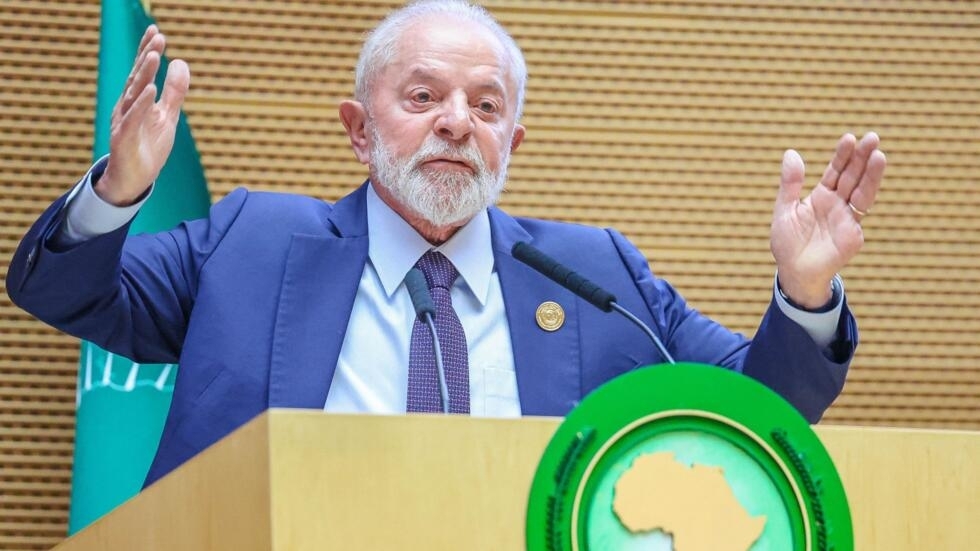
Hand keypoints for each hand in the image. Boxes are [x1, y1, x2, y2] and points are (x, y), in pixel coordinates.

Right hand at [96, 25, 189, 205]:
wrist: (135, 180)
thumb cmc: (148, 146)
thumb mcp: (167, 116)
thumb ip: (175, 92)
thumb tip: (181, 62)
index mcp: (137, 100)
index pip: (142, 72)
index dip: (147, 51)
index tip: (156, 31)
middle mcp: (127, 107)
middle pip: (137, 78)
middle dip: (146, 56)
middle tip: (157, 37)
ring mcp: (124, 122)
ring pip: (133, 94)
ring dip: (143, 75)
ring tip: (153, 55)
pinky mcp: (125, 138)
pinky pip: (133, 119)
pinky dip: (141, 104)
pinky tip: (150, 90)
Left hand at [770, 132, 885, 307]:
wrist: (793, 272)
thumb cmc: (787, 243)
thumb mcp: (784, 209)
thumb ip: (790, 184)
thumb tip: (791, 153)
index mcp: (821, 196)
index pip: (835, 171)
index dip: (842, 155)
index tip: (849, 138)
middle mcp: (838, 204)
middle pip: (853, 176)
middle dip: (862, 158)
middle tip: (872, 137)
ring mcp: (848, 218)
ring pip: (862, 191)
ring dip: (871, 174)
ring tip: (879, 154)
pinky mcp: (853, 234)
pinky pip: (860, 213)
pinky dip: (865, 197)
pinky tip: (870, 183)